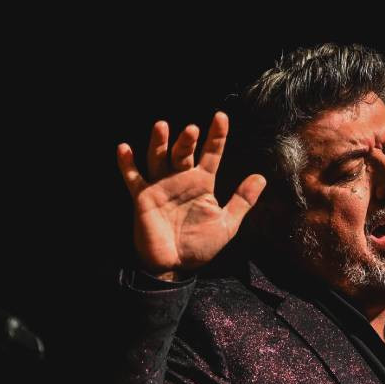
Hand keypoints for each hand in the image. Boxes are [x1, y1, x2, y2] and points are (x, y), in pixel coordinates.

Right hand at [116, 111, 265, 278]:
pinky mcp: (143, 198)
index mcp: (202, 183)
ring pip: (158, 158)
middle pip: (183, 153)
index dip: (216, 136)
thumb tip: (261, 177)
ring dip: (159, 143)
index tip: (221, 117)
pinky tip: (123, 148)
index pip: (211, 154)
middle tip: (191, 130)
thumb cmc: (200, 246)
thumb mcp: (226, 224)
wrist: (175, 267)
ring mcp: (160, 186)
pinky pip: (133, 178)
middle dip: (187, 141)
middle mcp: (180, 180)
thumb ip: (242, 201)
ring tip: (162, 126)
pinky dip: (127, 164)